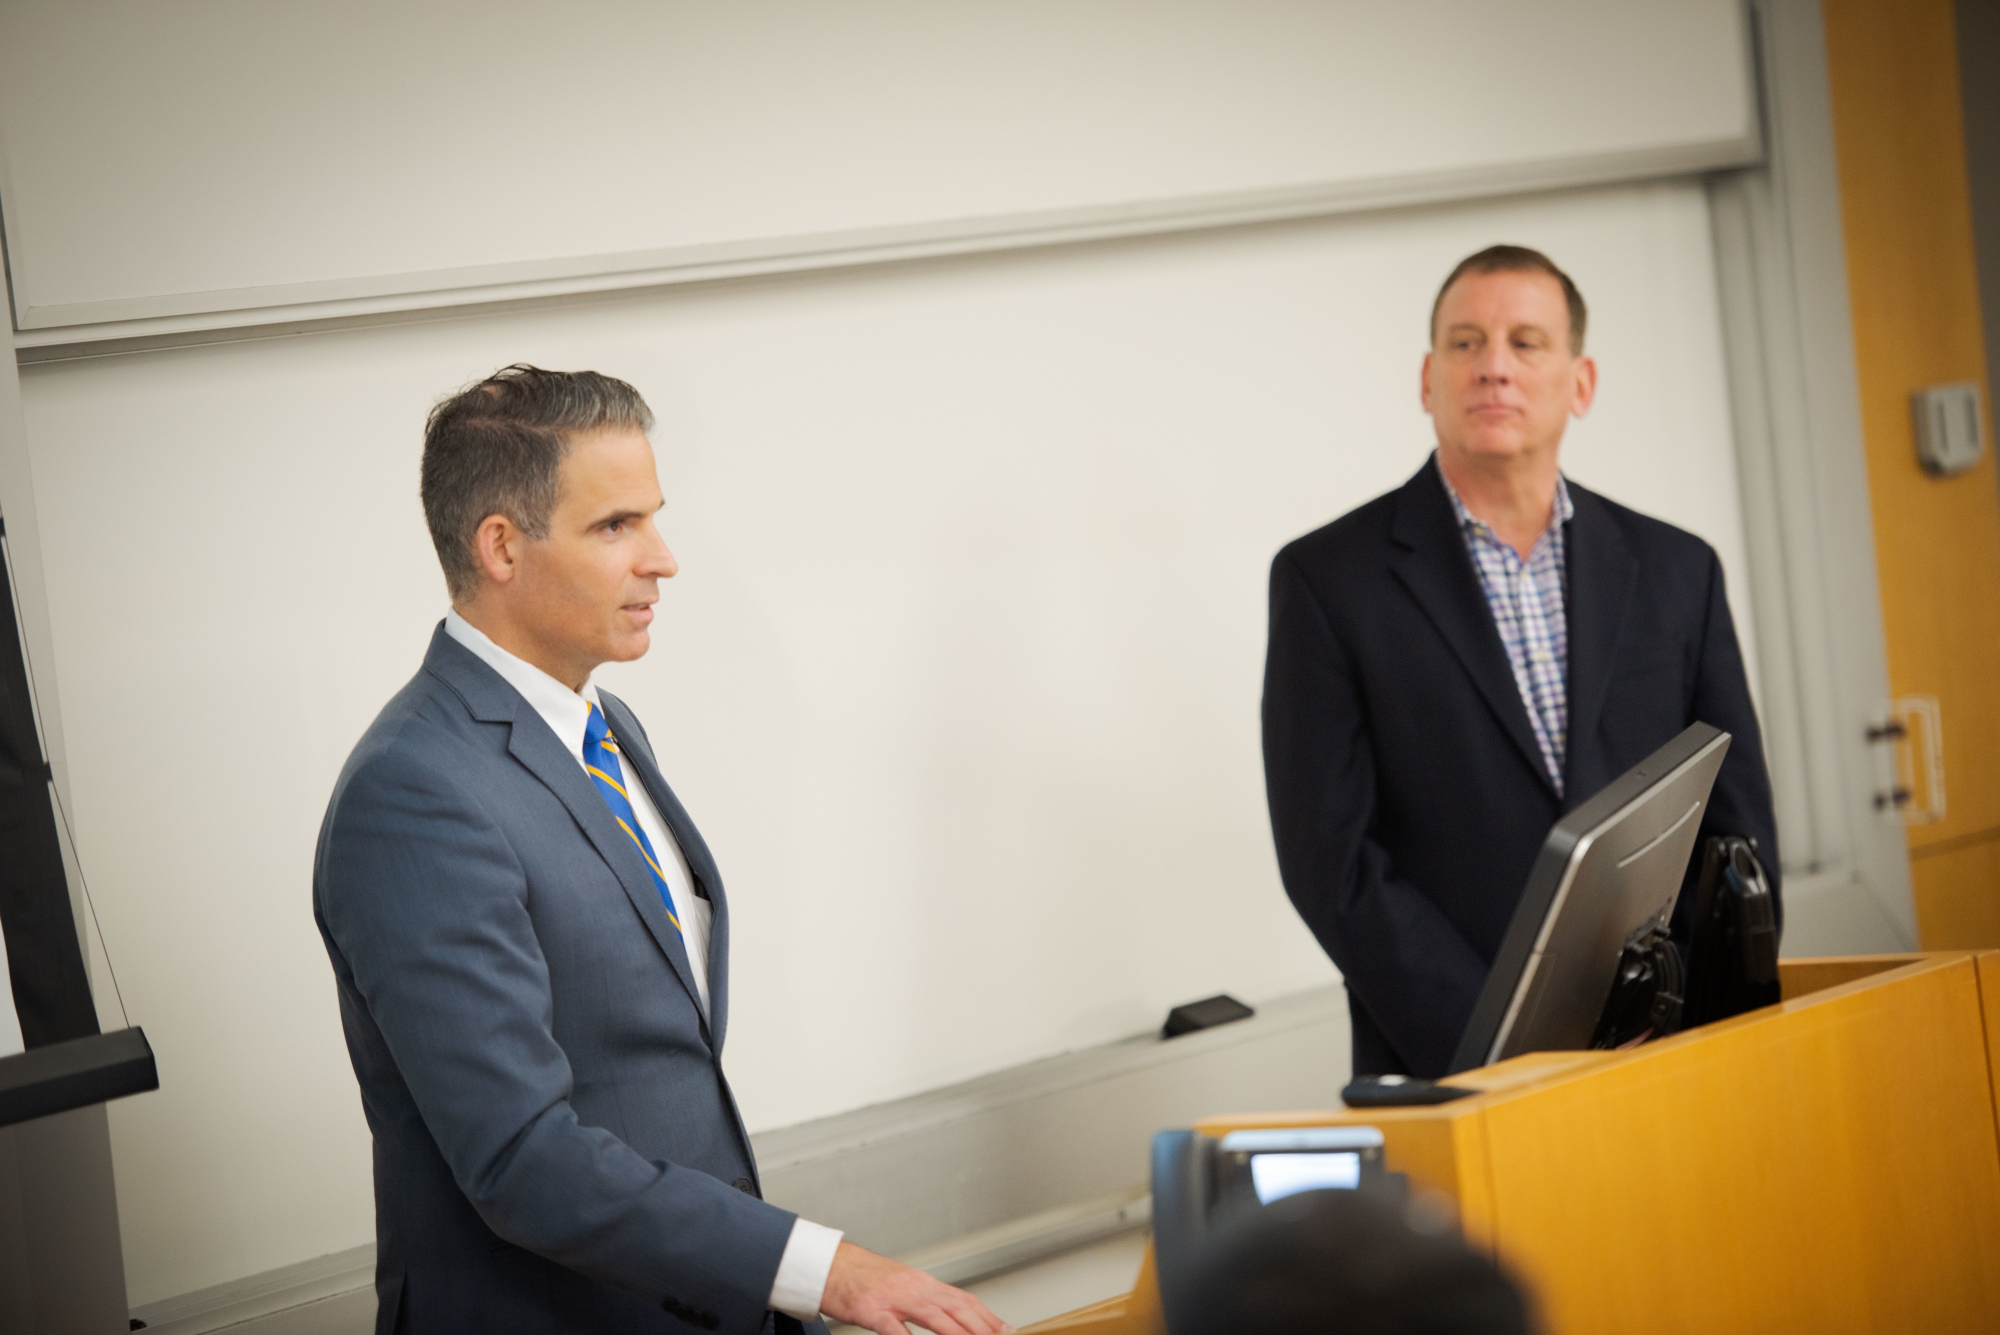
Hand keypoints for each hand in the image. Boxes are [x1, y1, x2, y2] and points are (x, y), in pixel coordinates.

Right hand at [818, 1240, 1011, 1334]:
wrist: (828, 1264)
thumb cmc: (862, 1278)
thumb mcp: (899, 1285)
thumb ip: (924, 1300)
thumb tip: (949, 1314)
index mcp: (922, 1283)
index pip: (963, 1299)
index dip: (987, 1316)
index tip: (1006, 1330)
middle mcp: (913, 1287)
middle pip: (956, 1307)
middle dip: (982, 1327)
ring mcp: (893, 1298)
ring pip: (934, 1317)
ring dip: (958, 1333)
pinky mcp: (871, 1309)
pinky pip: (894, 1329)